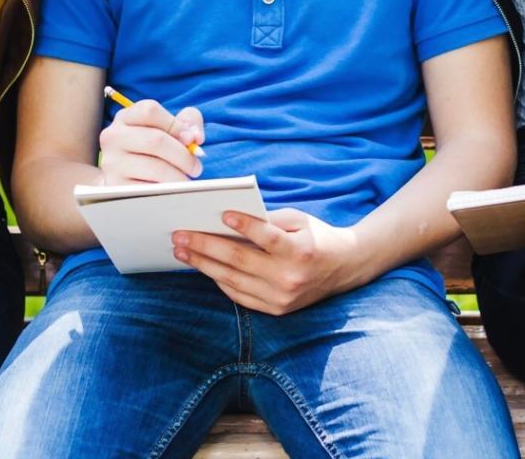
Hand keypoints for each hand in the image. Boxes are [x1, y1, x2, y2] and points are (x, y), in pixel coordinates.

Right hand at [97, 98, 204, 184]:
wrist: (129, 178)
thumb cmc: (154, 150)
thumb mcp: (169, 127)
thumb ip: (188, 122)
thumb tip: (194, 137)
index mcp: (125, 117)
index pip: (150, 111)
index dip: (176, 124)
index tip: (190, 139)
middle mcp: (113, 137)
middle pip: (155, 140)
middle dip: (183, 155)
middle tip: (196, 167)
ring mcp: (112, 162)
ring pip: (156, 167)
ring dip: (179, 176)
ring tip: (186, 180)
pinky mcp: (116, 186)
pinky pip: (150, 189)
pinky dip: (167, 191)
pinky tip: (171, 190)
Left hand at [172, 208, 361, 314]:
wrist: (345, 268)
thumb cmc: (317, 236)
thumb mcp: (300, 220)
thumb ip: (268, 220)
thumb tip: (228, 221)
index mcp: (301, 251)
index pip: (266, 237)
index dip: (244, 225)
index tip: (221, 215)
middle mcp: (290, 277)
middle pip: (240, 260)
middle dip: (205, 246)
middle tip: (179, 235)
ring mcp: (282, 298)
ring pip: (233, 280)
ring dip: (203, 265)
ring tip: (182, 251)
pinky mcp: (276, 309)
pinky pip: (239, 295)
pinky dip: (219, 280)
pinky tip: (203, 267)